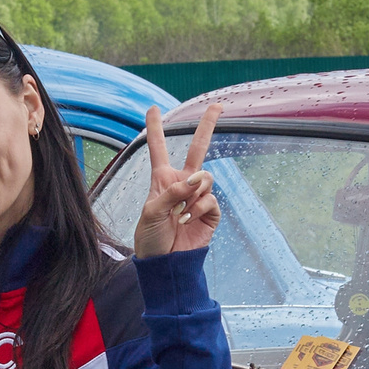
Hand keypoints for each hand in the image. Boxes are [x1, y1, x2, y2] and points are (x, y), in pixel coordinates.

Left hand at [135, 102, 222, 256]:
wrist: (165, 263)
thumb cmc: (151, 238)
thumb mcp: (151, 213)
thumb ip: (170, 193)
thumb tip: (194, 180)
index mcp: (162, 179)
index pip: (158, 148)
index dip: (156, 128)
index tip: (153, 108)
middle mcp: (182, 183)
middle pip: (198, 149)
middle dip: (207, 126)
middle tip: (217, 106)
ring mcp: (197, 196)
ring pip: (205, 178)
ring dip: (192, 194)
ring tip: (179, 214)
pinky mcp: (210, 212)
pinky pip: (210, 199)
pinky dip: (198, 208)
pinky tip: (187, 220)